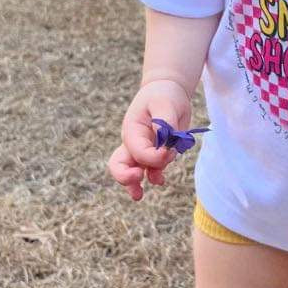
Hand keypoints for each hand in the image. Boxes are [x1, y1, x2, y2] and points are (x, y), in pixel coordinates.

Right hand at [108, 79, 192, 201]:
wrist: (168, 91)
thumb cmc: (164, 95)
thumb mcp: (165, 103)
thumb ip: (164, 124)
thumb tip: (165, 144)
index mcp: (132, 130)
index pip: (137, 151)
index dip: (153, 158)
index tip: (168, 153)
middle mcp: (133, 143)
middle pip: (118, 165)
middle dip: (124, 176)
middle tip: (136, 178)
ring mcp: (142, 150)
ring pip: (131, 172)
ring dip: (135, 184)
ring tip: (138, 196)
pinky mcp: (155, 154)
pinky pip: (150, 170)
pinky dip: (154, 177)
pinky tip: (159, 181)